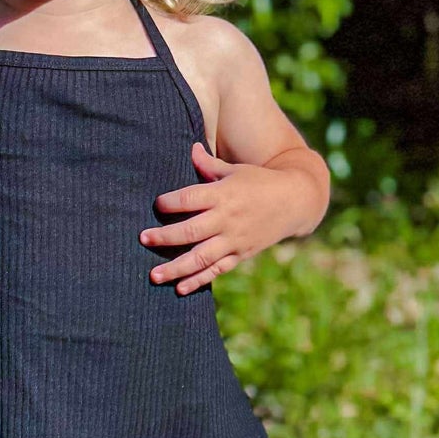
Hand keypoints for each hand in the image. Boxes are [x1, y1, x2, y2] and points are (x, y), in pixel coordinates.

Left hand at [140, 143, 305, 294]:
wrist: (295, 201)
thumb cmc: (260, 181)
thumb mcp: (235, 170)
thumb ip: (209, 164)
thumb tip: (191, 148)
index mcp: (223, 194)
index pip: (190, 198)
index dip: (171, 202)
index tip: (157, 205)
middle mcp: (227, 218)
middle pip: (191, 230)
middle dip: (165, 236)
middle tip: (143, 238)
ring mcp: (234, 239)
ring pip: (201, 257)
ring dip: (176, 267)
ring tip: (153, 275)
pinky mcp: (240, 254)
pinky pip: (217, 270)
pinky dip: (199, 281)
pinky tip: (179, 289)